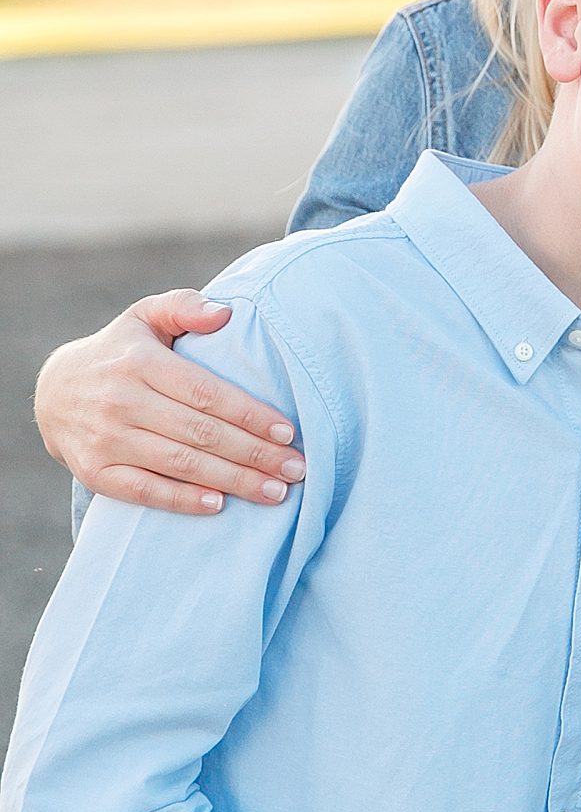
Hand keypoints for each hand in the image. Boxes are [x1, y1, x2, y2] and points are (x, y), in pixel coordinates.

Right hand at [34, 290, 303, 513]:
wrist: (53, 391)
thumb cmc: (122, 351)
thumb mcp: (145, 317)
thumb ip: (184, 307)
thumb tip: (225, 313)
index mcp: (139, 362)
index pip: (205, 393)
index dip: (249, 414)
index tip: (289, 432)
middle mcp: (120, 400)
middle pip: (201, 433)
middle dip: (255, 454)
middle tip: (297, 469)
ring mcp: (104, 438)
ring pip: (180, 464)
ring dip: (233, 481)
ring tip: (276, 493)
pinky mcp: (94, 471)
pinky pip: (144, 490)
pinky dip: (182, 500)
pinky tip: (220, 505)